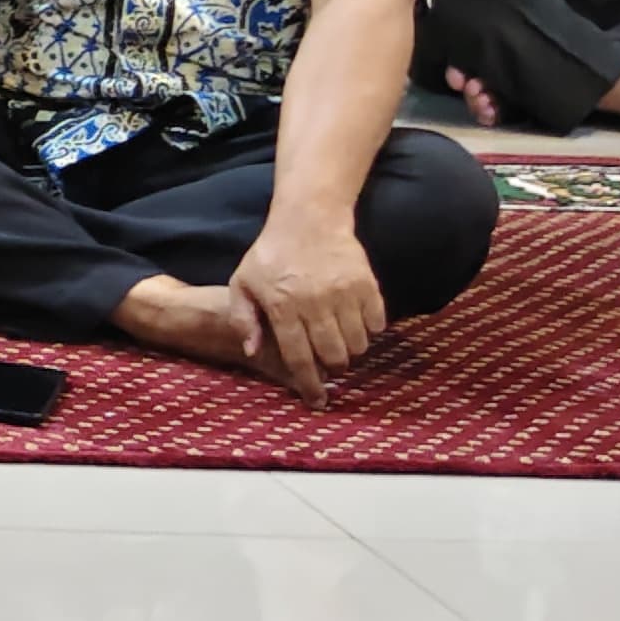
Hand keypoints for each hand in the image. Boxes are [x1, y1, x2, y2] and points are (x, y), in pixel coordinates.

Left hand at [232, 218, 387, 399]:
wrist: (309, 219)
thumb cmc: (271, 254)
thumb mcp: (243, 283)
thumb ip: (244, 319)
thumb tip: (251, 352)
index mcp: (282, 305)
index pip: (298, 357)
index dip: (309, 384)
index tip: (316, 401)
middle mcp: (314, 302)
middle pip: (334, 356)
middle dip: (333, 369)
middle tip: (330, 367)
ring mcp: (343, 293)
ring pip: (357, 343)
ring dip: (352, 352)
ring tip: (342, 345)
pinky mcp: (367, 284)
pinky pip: (377, 323)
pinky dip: (370, 331)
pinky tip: (357, 325)